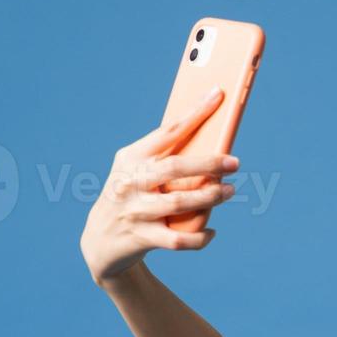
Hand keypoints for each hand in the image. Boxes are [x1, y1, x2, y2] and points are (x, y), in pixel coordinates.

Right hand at [79, 88, 238, 284]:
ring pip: (180, 203)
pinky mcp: (142, 238)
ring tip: (230, 191)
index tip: (217, 96)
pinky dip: (199, 237)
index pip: (167, 131)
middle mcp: (129, 182)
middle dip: (209, 163)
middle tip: (235, 163)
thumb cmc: (132, 196)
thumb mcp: (137, 172)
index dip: (195, 113)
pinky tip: (212, 231)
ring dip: (211, 197)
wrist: (101, 239)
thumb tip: (212, 142)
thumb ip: (165, 158)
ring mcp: (135, 211)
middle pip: (176, 168)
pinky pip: (178, 240)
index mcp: (131, 158)